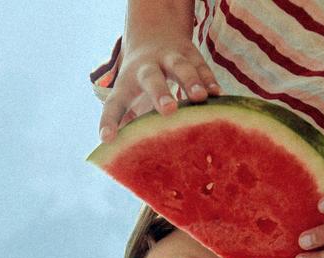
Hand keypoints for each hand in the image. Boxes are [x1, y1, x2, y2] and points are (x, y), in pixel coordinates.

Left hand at [99, 39, 219, 142]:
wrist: (154, 32)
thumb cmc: (138, 84)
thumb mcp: (127, 99)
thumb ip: (125, 125)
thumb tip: (124, 158)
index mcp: (125, 85)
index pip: (114, 104)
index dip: (109, 121)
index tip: (106, 138)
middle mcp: (145, 69)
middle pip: (151, 78)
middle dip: (160, 93)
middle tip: (168, 110)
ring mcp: (168, 58)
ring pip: (180, 66)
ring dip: (190, 81)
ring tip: (199, 98)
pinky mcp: (189, 53)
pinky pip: (200, 65)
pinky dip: (208, 79)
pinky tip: (217, 94)